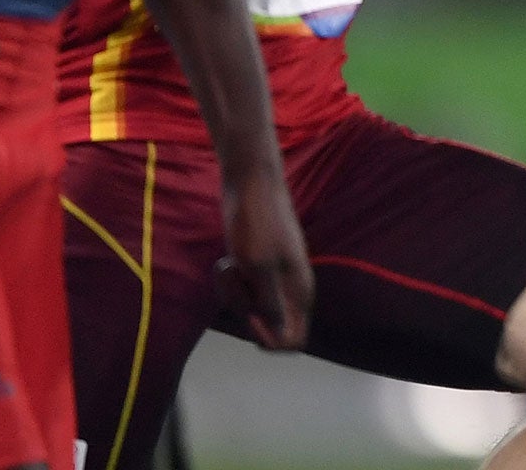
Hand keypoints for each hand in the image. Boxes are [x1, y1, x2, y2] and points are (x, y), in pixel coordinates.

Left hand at [217, 164, 311, 349]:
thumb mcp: (259, 266)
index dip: (270, 339)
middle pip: (266, 328)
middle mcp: (289, 291)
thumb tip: (279, 339)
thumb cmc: (257, 222)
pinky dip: (229, 282)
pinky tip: (226, 260)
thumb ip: (270, 305)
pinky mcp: (255, 270)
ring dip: (232, 293)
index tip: (251, 316)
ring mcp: (272, 280)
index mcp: (299, 293)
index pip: (293, 340)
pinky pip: (241, 293)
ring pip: (249, 309)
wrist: (250, 184)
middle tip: (237, 279)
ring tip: (229, 264)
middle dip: (244, 310)